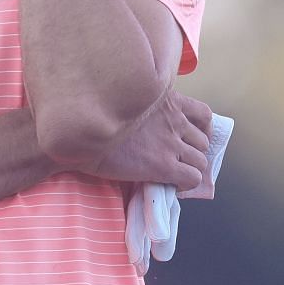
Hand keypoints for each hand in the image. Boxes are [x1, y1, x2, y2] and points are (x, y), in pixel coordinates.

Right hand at [78, 90, 212, 192]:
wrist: (79, 134)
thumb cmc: (95, 118)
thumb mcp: (127, 101)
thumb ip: (145, 107)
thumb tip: (149, 120)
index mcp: (167, 99)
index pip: (204, 114)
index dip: (202, 130)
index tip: (192, 139)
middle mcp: (174, 118)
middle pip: (203, 141)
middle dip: (194, 152)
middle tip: (179, 161)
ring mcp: (170, 142)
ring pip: (200, 160)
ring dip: (190, 169)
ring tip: (175, 174)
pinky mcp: (163, 164)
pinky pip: (192, 178)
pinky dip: (187, 184)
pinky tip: (173, 185)